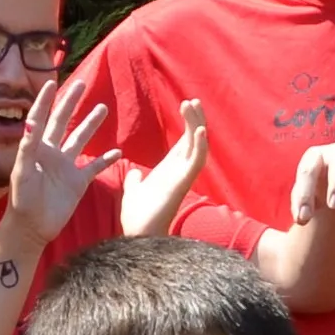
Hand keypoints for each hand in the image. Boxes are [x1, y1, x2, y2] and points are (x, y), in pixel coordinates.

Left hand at [6, 74, 112, 238]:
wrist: (32, 227)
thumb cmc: (22, 200)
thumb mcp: (22, 172)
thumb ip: (26, 147)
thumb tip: (30, 121)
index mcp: (37, 148)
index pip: (42, 117)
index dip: (46, 100)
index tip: (52, 81)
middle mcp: (52, 153)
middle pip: (64, 121)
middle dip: (72, 102)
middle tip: (82, 84)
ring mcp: (67, 166)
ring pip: (82, 139)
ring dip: (91, 124)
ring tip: (102, 108)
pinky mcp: (78, 182)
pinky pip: (95, 166)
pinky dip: (106, 159)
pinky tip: (118, 151)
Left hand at [122, 98, 212, 236]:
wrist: (137, 234)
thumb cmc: (138, 217)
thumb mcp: (134, 191)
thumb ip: (135, 180)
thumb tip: (134, 173)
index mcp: (170, 169)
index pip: (184, 142)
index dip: (188, 124)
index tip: (186, 104)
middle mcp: (180, 171)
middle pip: (193, 140)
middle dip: (195, 120)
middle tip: (193, 100)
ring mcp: (183, 176)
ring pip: (197, 146)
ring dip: (197, 125)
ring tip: (193, 105)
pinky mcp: (183, 183)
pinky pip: (196, 162)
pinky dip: (200, 146)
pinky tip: (199, 130)